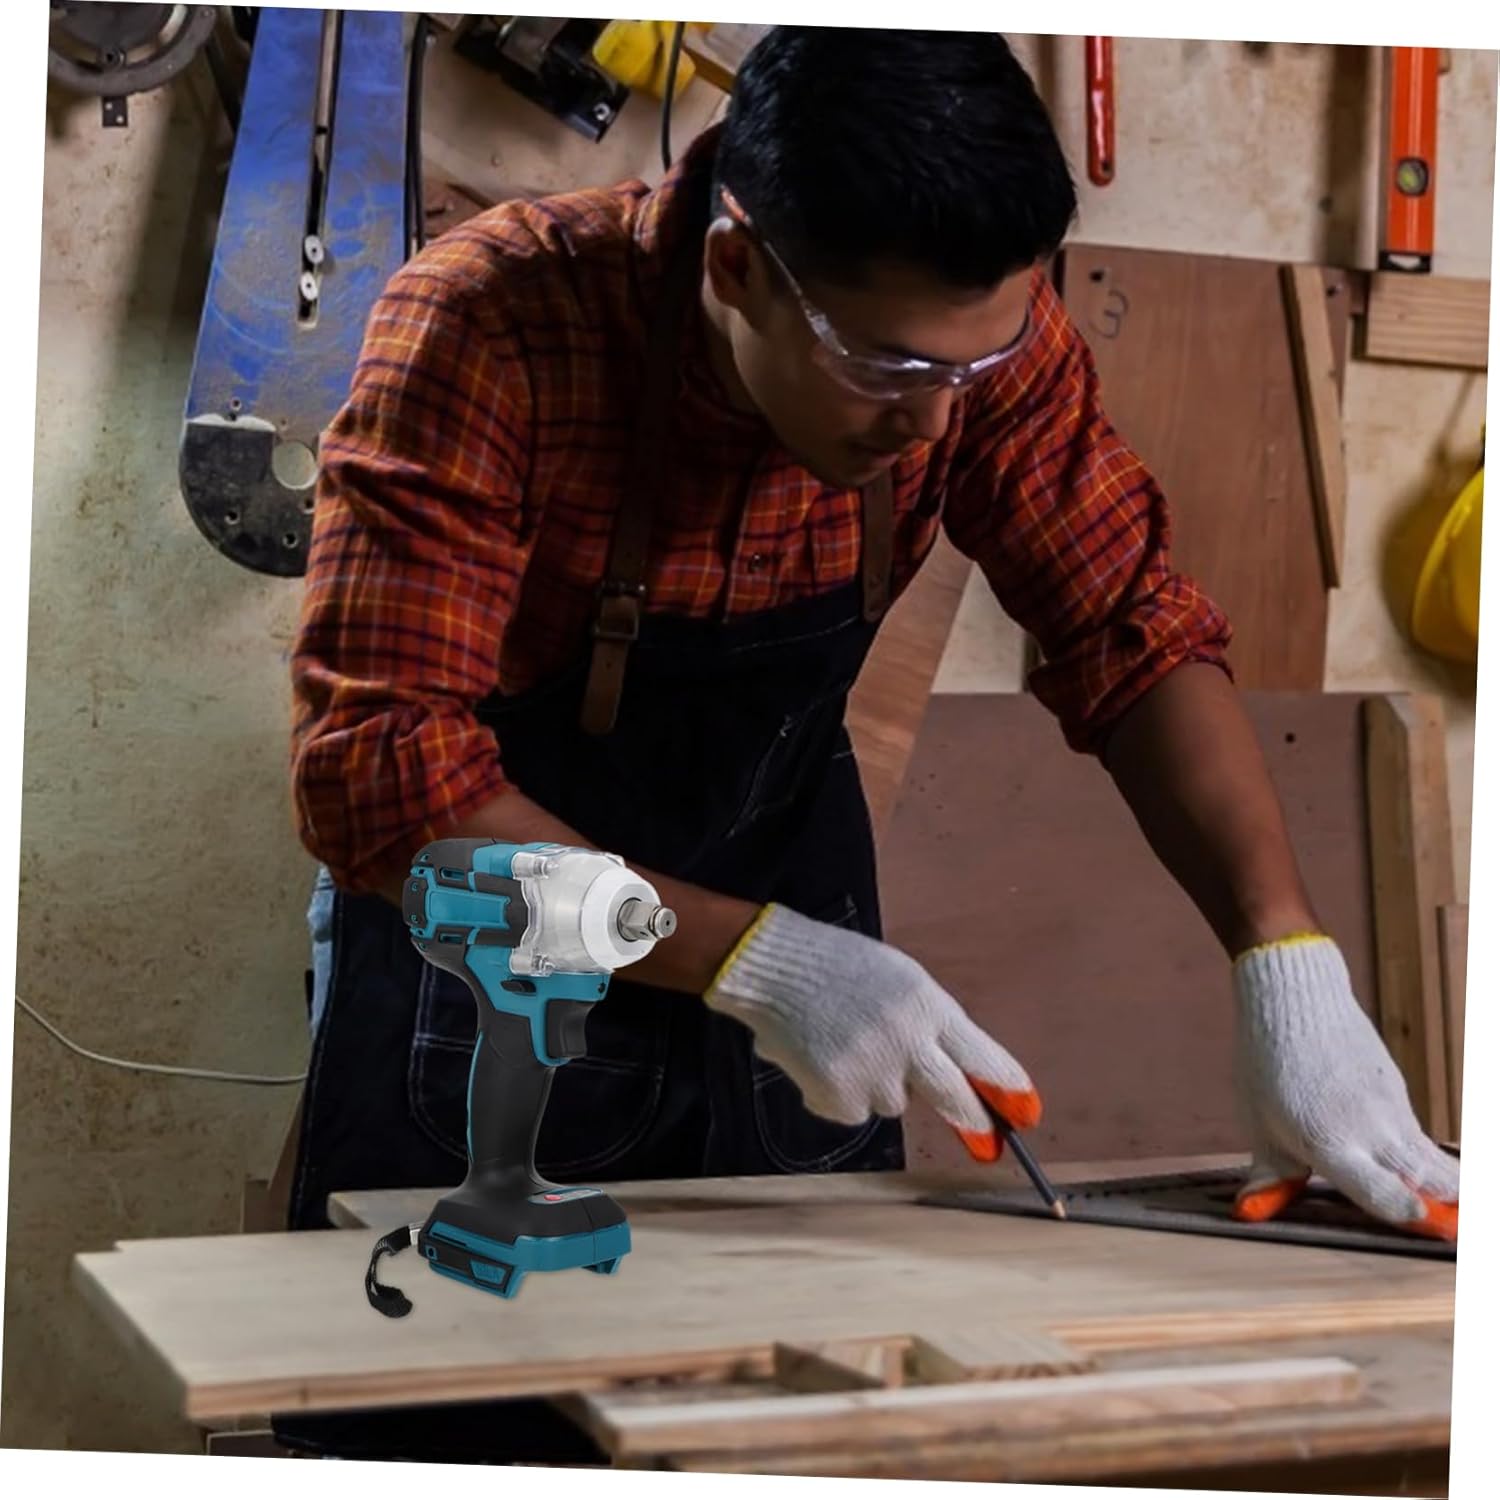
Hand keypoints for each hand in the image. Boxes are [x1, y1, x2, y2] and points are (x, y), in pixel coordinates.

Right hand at [705, 903, 1039, 1159]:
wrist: (776, 968)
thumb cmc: (839, 968)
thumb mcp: (901, 982)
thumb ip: (930, 1024)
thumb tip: (958, 1073)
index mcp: (927, 1006)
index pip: (982, 1057)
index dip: (1007, 1090)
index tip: (1027, 1114)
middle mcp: (907, 1042)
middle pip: (953, 1097)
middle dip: (972, 1120)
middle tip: (987, 1142)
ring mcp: (872, 1072)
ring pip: (894, 1103)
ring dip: (880, 1085)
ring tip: (847, 1042)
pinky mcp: (838, 1095)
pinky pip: (854, 1111)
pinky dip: (841, 1093)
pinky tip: (823, 1056)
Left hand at [1232, 934, 1457, 1239]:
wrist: (1295, 999)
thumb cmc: (1267, 1065)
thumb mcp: (1258, 1124)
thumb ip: (1269, 1174)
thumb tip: (1248, 1211)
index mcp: (1329, 1142)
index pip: (1378, 1188)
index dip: (1403, 1211)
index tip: (1424, 1220)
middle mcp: (1370, 1129)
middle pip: (1427, 1179)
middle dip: (1447, 1207)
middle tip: (1458, 1229)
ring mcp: (1390, 1108)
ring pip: (1432, 1158)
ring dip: (1445, 1185)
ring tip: (1457, 1210)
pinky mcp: (1399, 1089)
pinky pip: (1417, 1133)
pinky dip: (1424, 1156)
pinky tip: (1420, 1170)